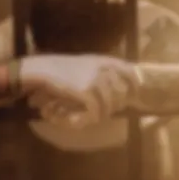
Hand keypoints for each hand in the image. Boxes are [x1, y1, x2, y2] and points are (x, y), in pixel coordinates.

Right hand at [22, 54, 136, 128]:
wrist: (43, 69)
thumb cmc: (62, 68)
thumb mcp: (86, 63)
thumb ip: (103, 71)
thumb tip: (119, 87)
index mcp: (104, 61)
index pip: (131, 73)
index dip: (135, 86)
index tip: (134, 96)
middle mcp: (103, 69)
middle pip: (121, 94)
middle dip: (115, 106)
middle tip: (103, 111)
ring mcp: (96, 80)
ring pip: (110, 106)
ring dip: (101, 114)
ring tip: (90, 116)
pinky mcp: (87, 92)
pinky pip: (97, 112)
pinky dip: (90, 119)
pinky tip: (81, 119)